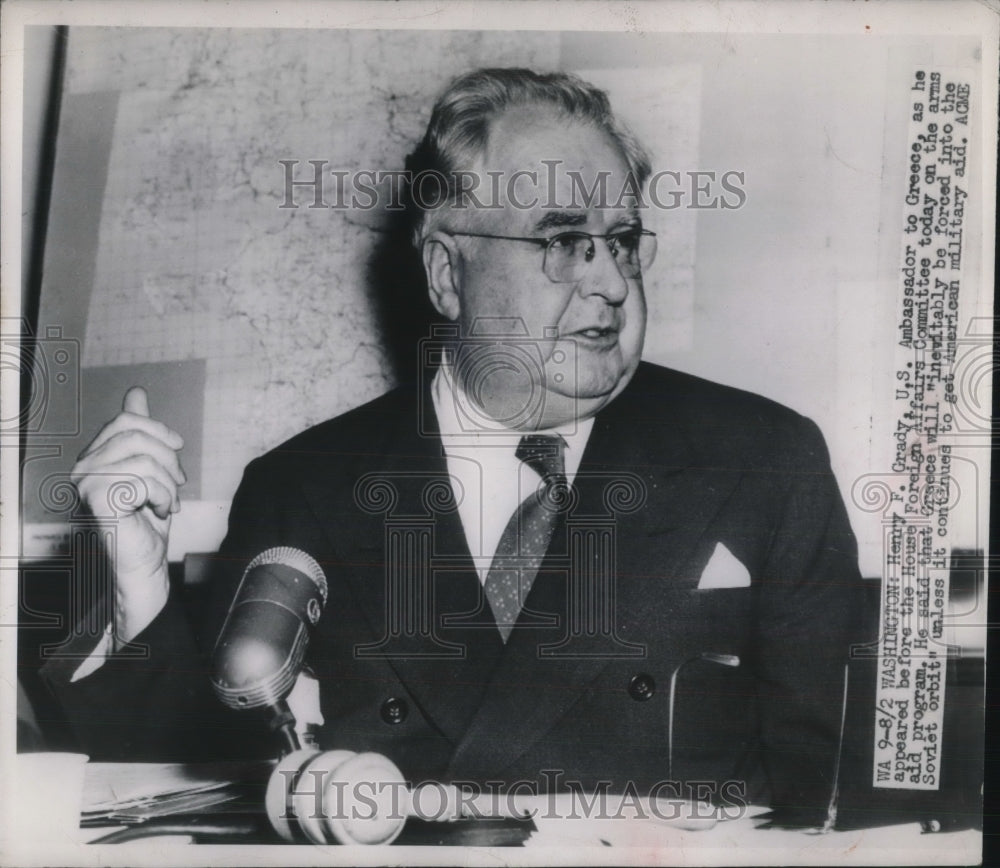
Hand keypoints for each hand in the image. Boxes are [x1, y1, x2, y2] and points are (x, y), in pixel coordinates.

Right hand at [71, 387, 185, 644]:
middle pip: (135, 434)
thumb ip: (141, 433)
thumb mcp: (152, 470)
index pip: (125, 421)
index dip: (158, 430)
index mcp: (94, 457)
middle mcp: (84, 468)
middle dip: (167, 457)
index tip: (177, 446)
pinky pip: (143, 479)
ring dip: (167, 482)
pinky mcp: (98, 499)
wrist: (147, 564)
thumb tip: (136, 393)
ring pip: (143, 457)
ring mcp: (88, 483)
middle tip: (177, 482)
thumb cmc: (148, 522)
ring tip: (167, 502)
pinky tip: (159, 511)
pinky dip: (162, 495)